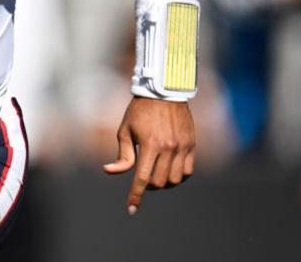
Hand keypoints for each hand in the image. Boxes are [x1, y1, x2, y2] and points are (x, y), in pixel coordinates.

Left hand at [103, 96, 195, 213]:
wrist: (164, 92)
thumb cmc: (140, 111)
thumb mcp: (125, 130)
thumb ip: (122, 154)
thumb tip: (109, 171)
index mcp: (150, 144)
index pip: (142, 178)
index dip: (136, 196)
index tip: (131, 209)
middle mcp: (168, 147)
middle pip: (159, 182)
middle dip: (149, 186)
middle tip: (143, 179)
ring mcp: (182, 146)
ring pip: (175, 180)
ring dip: (164, 183)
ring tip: (156, 173)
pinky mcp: (192, 144)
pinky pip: (188, 171)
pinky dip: (178, 176)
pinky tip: (170, 170)